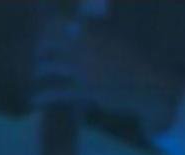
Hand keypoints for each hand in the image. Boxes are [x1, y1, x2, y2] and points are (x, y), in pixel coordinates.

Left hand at [32, 16, 183, 135]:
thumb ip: (93, 29)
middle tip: (40, 57)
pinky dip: (42, 96)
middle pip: (46, 42)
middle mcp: (83, 43)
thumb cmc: (134, 58)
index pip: (55, 23)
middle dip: (40, 50)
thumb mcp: (114, 36)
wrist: (150, 84)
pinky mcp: (83, 88)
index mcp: (90, 27)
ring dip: (39, 71)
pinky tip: (35, 100)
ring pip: (48, 66)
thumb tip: (73, 24)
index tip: (43, 37)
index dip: (45, 31)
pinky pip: (55, 91)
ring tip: (37, 76)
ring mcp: (82, 66)